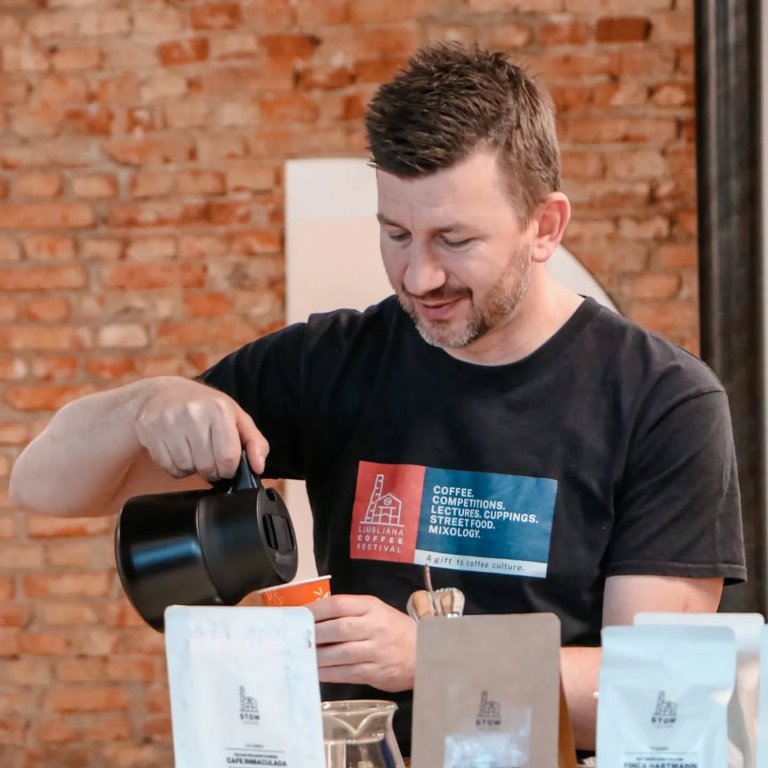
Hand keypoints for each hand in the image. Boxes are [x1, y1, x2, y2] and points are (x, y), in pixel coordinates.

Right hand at [135, 376, 268, 480]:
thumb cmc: (205, 408)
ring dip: (192, 467)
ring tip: (192, 450)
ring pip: (186, 468)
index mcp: (220, 409)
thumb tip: (259, 466)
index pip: (228, 458)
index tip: (226, 464)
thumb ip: (255, 442)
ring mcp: (170, 421)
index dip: (229, 469)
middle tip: (208, 456)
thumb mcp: (236, 418)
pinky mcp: (150, 430)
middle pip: (207, 466)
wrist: (163, 393)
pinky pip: (168, 467)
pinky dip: (175, 466)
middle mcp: (194, 413)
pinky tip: (177, 450)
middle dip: (211, 469)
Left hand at [308, 594, 416, 692]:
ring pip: (342, 654)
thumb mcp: (375, 611)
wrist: (424, 651)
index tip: (299, 616)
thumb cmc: (392, 628)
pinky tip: (316, 672)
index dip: (316, 610)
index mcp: (371, 607)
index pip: (339, 604)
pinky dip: (329, 673)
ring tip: (302, 656)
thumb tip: (313, 618)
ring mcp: (376, 650)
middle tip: (296, 638)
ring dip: (319, 656)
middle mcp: (374, 626)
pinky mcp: (377, 672)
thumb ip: (349, 612)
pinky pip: (348, 673)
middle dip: (315, 634)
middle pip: (339, 629)